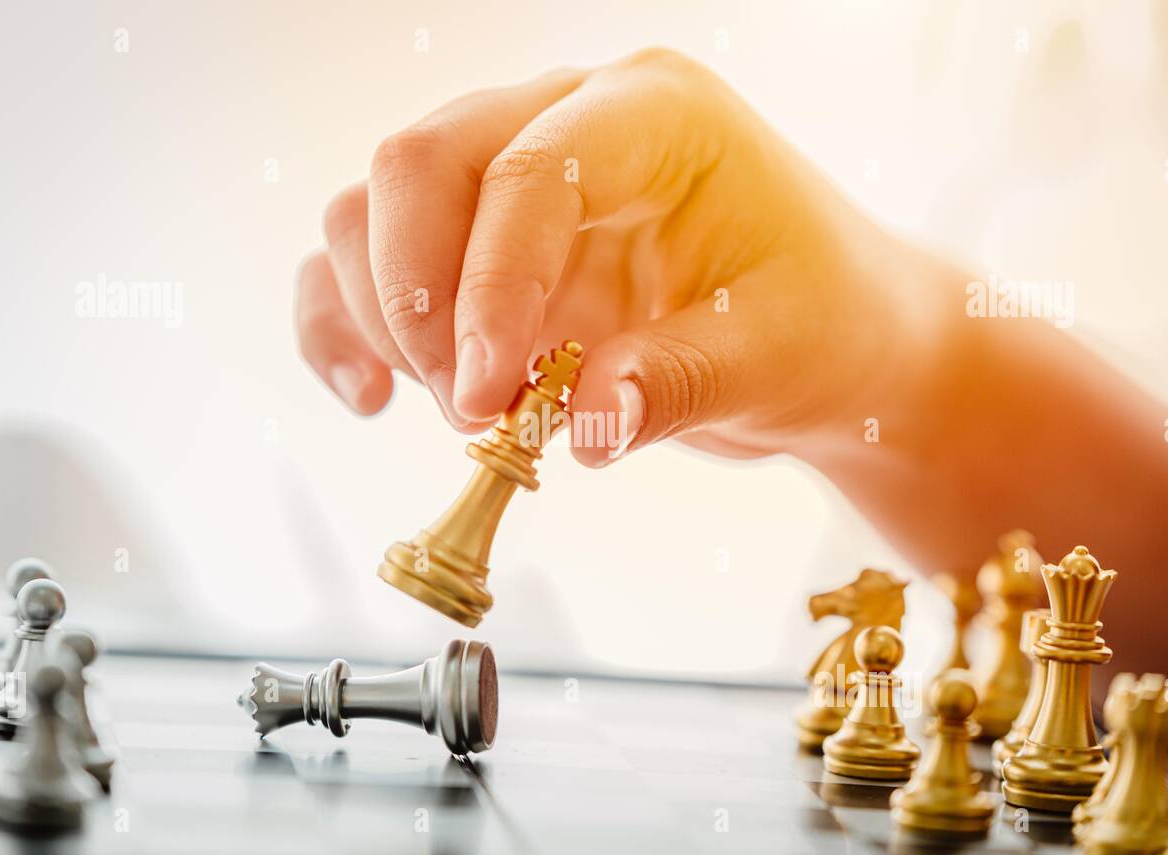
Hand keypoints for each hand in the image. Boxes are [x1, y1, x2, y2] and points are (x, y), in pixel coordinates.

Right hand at [296, 48, 948, 466]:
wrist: (822, 337)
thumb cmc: (817, 321)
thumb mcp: (774, 356)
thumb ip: (678, 382)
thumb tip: (587, 426)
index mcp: (651, 115)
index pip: (530, 171)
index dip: (490, 287)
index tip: (486, 401)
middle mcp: (563, 121)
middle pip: (420, 164)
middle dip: (418, 297)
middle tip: (470, 408)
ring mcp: (506, 181)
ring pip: (372, 208)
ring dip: (383, 318)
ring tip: (461, 410)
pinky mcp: (475, 248)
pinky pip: (366, 265)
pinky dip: (345, 327)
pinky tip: (373, 398)